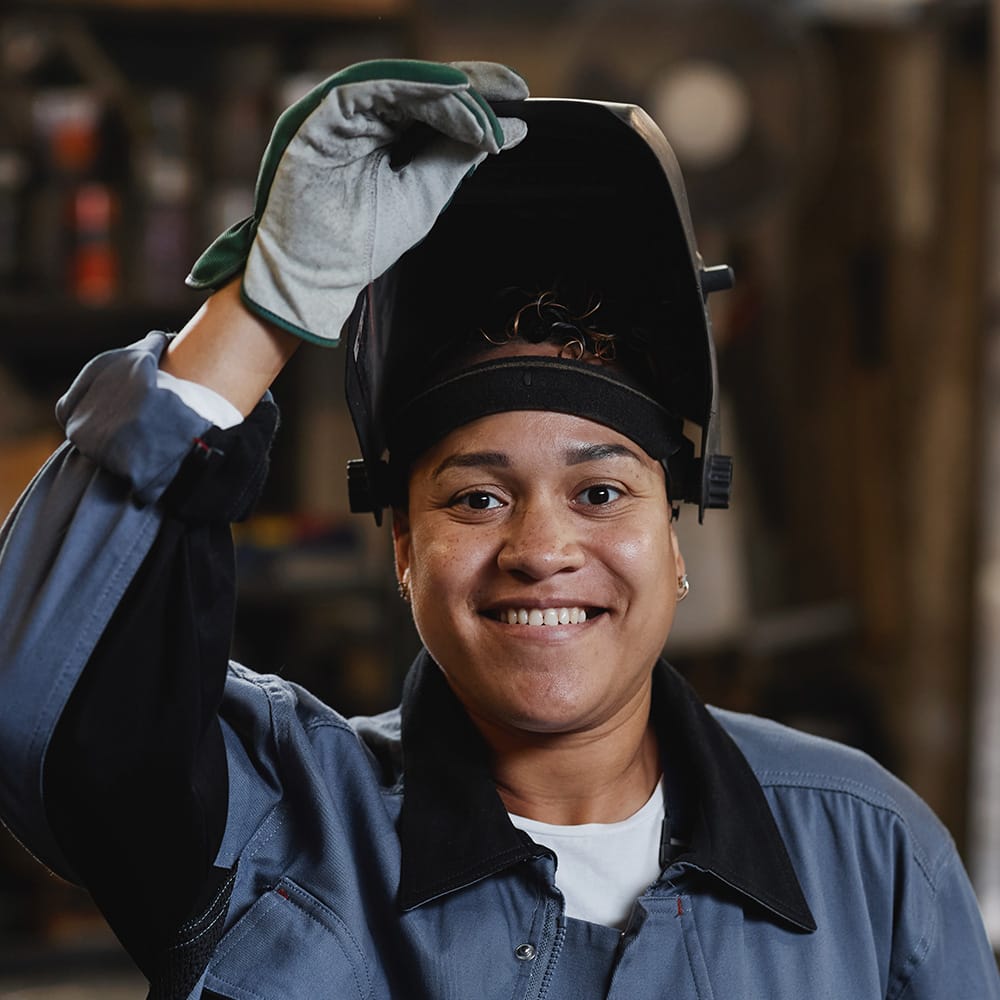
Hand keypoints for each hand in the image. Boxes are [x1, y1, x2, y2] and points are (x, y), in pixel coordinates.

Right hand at [186, 59, 527, 344]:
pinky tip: (448, 99)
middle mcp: (363, 116)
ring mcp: (339, 115)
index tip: (521, 95)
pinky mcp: (318, 118)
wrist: (318, 279)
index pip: (435, 101)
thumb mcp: (425, 195)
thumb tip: (514, 130)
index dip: (477, 95)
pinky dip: (408, 90)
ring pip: (399, 83)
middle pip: (421, 85)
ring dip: (446, 92)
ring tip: (484, 109)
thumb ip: (460, 158)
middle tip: (513, 94)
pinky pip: (365, 89)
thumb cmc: (362, 242)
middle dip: (469, 88)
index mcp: (386, 132)